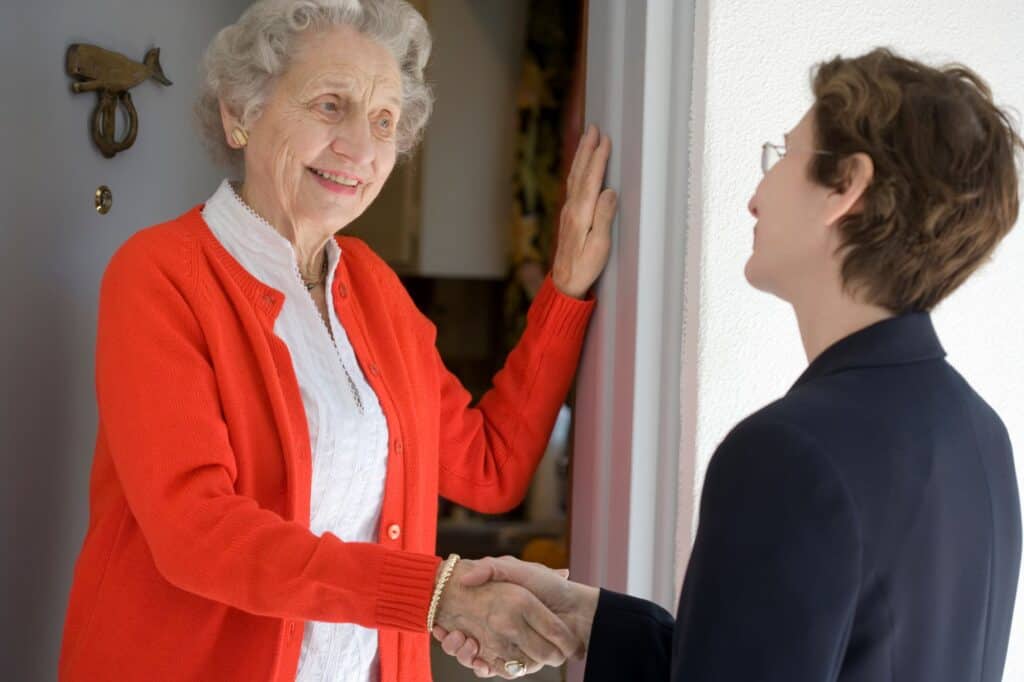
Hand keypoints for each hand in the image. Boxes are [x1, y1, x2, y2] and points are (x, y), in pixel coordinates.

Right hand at [433, 559, 584, 677]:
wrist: (580, 610)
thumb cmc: (552, 587)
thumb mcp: (518, 570)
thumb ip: (493, 568)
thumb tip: (466, 576)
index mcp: (499, 609)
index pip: (465, 620)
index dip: (449, 624)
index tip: (439, 623)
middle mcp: (500, 630)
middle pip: (465, 642)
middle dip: (453, 642)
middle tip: (446, 634)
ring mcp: (509, 647)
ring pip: (476, 658)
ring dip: (464, 654)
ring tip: (461, 642)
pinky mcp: (521, 663)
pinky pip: (496, 670)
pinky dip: (483, 667)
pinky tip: (478, 659)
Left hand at [551, 124, 617, 299]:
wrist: (564, 282)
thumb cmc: (585, 267)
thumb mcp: (599, 246)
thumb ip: (603, 217)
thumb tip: (610, 191)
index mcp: (581, 214)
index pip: (591, 179)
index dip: (598, 158)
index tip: (605, 140)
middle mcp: (572, 209)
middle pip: (580, 172)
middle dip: (587, 149)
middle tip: (593, 127)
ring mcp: (568, 211)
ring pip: (575, 177)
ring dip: (581, 156)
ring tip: (587, 138)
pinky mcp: (568, 216)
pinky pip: (573, 185)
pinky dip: (578, 170)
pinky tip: (580, 166)